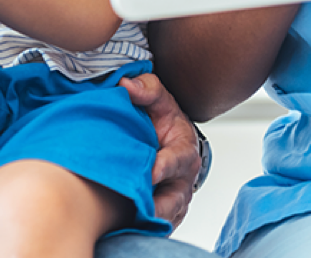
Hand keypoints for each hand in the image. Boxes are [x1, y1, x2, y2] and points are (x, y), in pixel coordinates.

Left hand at [122, 71, 201, 227]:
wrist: (170, 140)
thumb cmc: (164, 120)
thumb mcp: (159, 99)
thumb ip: (146, 89)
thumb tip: (126, 85)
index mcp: (184, 149)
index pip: (178, 160)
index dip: (165, 166)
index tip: (151, 172)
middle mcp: (183, 178)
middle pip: (174, 197)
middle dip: (158, 202)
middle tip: (138, 204)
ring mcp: (175, 199)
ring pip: (165, 215)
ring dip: (150, 218)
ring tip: (131, 219)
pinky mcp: (165, 213)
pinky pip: (157, 225)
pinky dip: (144, 225)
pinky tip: (127, 224)